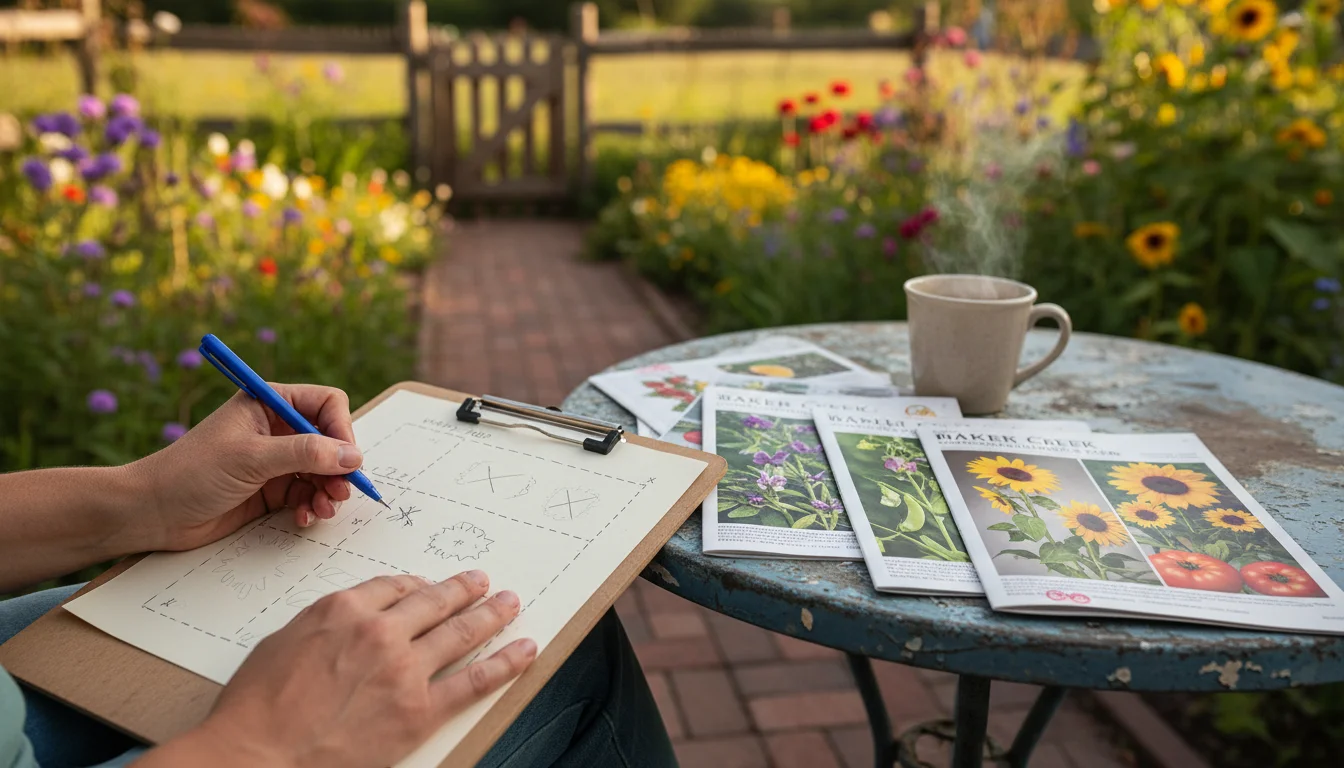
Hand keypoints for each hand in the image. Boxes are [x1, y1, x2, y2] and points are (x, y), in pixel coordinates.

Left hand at [127, 383, 363, 551]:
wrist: (152, 512)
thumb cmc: (191, 472)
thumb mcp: (252, 457)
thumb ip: (305, 453)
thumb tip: (352, 456)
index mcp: (269, 403)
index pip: (326, 404)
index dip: (342, 429)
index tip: (347, 459)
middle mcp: (277, 428)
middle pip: (330, 440)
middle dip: (339, 467)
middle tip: (340, 492)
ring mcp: (275, 460)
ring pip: (323, 471)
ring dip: (329, 490)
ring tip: (323, 509)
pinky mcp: (271, 490)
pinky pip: (307, 494)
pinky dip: (312, 506)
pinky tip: (304, 517)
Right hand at [162, 572, 536, 767]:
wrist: (257, 756)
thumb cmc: (256, 707)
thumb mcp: (283, 641)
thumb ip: (326, 623)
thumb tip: (350, 619)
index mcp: (344, 608)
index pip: (394, 586)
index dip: (417, 585)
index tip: (428, 586)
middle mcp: (381, 631)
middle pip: (434, 601)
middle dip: (463, 589)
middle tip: (482, 581)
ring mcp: (405, 669)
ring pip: (461, 632)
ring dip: (491, 614)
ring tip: (509, 603)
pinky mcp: (420, 710)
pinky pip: (475, 680)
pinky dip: (506, 663)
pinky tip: (524, 649)